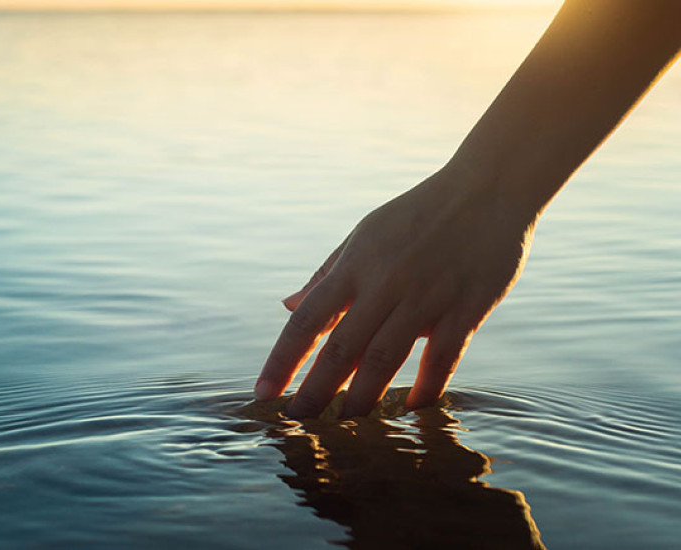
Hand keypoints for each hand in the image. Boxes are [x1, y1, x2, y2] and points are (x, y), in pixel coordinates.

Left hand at [254, 165, 536, 416]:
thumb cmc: (417, 214)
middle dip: (315, 391)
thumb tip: (286, 305)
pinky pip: (444, 357)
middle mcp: (385, 283)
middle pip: (341, 348)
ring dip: (362, 398)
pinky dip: (426, 387)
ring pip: (386, 358)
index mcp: (355, 265)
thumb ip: (326, 274)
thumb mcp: (363, 235)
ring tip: (345, 426)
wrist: (487, 189)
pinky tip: (409, 410)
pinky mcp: (467, 308)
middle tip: (296, 423)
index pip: (307, 320)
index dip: (281, 360)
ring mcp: (426, 296)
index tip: (261, 393)